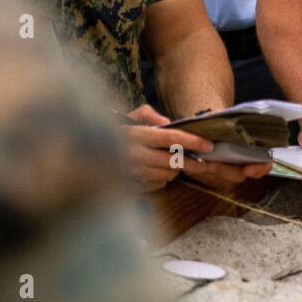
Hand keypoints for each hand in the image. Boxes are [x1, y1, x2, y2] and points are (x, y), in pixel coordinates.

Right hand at [122, 105, 270, 191]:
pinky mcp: (130, 186)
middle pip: (172, 162)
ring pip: (166, 175)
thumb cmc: (116, 129)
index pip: (170, 138)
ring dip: (176, 170)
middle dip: (192, 162)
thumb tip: (168, 124)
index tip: (209, 145)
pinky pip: (156, 185)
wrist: (92, 151)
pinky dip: (162, 179)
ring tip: (175, 161)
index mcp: (136, 135)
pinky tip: (158, 170)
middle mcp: (134, 155)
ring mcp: (132, 173)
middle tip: (206, 162)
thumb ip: (151, 116)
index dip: (192, 142)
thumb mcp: (131, 115)